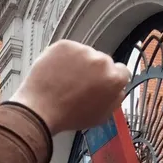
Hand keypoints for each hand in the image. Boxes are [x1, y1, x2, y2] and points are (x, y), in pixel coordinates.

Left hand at [11, 40, 130, 135]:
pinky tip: (56, 73)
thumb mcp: (101, 116)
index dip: (110, 78)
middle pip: (102, 62)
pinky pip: (68, 50)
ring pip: (84, 54)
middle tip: (78, 85)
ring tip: (64, 81)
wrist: (40, 110)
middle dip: (93, 71)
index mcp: (114, 79)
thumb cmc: (69, 116)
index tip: (101, 82)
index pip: (122, 71)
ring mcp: (82, 50)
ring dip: (78, 64)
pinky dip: (62, 59)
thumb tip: (118, 88)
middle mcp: (101, 61)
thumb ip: (115, 98)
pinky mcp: (65, 45)